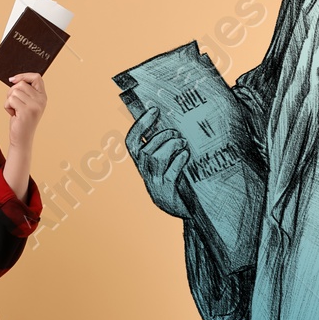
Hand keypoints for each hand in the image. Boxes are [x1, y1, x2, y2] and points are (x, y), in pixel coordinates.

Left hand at [4, 72, 45, 146]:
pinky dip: (7, 107)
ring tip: (15, 110)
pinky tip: (13, 115)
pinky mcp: (25, 112)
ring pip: (14, 91)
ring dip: (9, 100)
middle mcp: (41, 101)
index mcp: (43, 97)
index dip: (24, 76)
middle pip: (21, 84)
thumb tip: (14, 79)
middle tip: (14, 103)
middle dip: (12, 91)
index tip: (13, 80)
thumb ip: (25, 91)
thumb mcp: (27, 103)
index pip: (36, 77)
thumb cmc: (22, 120)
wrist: (22, 138)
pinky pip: (10, 100)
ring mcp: (34, 106)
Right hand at [124, 103, 191, 218]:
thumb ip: (166, 147)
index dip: (140, 124)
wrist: (187, 210)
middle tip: (177, 133)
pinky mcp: (167, 191)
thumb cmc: (179, 182)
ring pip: (155, 158)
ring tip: (183, 143)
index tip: (154, 110)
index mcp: (142, 163)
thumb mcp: (167, 164)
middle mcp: (144, 172)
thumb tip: (174, 121)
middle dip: (162, 136)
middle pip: (145, 149)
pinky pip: (170, 172)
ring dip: (171, 146)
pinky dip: (178, 160)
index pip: (132, 141)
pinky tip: (186, 154)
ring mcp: (154, 183)